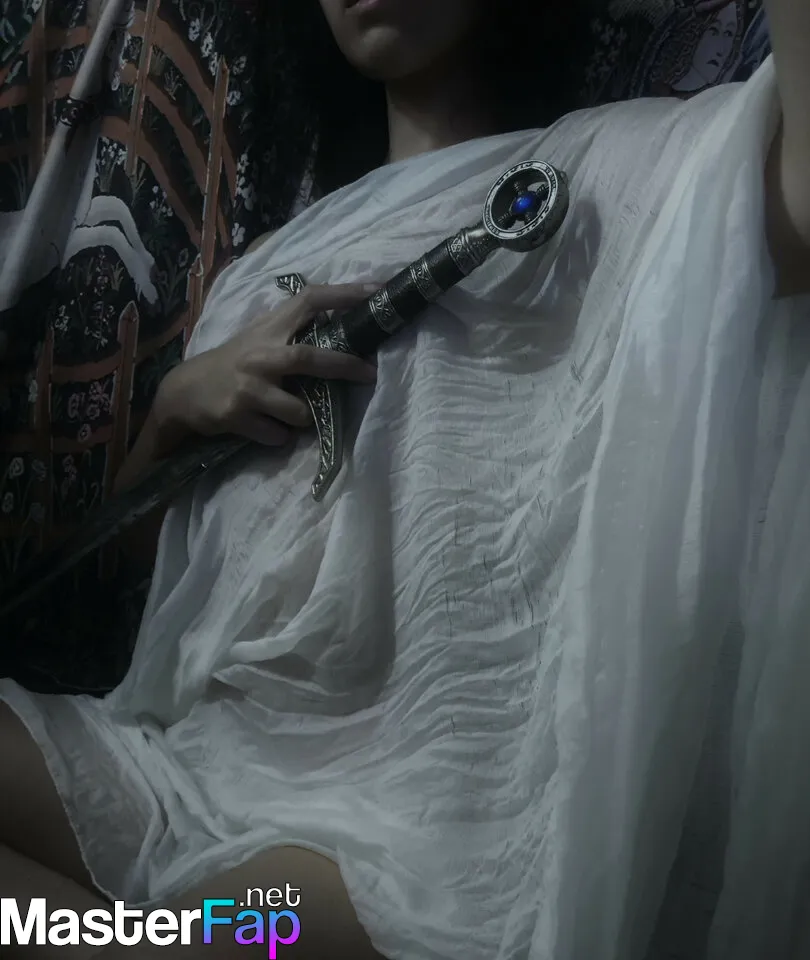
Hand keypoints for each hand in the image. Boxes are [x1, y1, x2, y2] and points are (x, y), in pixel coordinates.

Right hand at [155, 283, 378, 446]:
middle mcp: (259, 355)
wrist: (184, 392)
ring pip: (299, 412)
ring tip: (292, 413)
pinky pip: (278, 435)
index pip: (309, 300)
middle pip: (308, 357)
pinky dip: (280, 436)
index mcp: (268, 329)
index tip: (376, 291)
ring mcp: (248, 387)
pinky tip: (266, 426)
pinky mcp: (237, 416)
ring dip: (305, 417)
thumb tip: (343, 324)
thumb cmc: (233, 362)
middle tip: (370, 374)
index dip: (343, 294)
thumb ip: (293, 331)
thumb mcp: (259, 336)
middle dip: (343, 366)